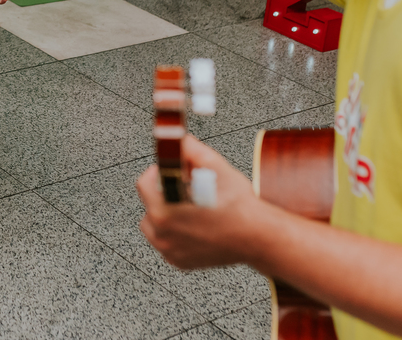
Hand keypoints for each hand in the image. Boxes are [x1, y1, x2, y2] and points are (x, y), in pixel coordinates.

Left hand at [136, 135, 269, 269]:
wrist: (258, 237)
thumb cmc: (239, 207)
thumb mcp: (216, 168)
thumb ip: (192, 149)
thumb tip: (178, 139)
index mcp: (163, 211)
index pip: (143, 184)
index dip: (156, 172)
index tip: (168, 170)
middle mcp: (162, 235)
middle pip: (148, 204)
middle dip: (163, 193)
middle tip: (184, 188)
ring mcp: (170, 251)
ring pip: (154, 225)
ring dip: (166, 213)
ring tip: (187, 206)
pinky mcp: (180, 262)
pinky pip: (166, 242)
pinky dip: (175, 233)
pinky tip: (193, 224)